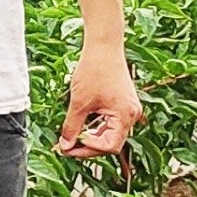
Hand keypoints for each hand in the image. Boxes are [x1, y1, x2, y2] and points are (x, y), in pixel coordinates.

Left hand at [59, 43, 144, 157]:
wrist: (104, 46)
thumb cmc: (95, 69)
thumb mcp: (79, 102)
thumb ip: (72, 127)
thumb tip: (65, 146)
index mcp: (125, 116)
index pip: (109, 147)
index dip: (88, 150)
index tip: (69, 147)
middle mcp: (131, 115)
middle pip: (111, 143)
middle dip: (89, 146)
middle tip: (67, 146)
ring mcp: (129, 110)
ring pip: (111, 135)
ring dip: (92, 138)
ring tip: (73, 137)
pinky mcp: (124, 104)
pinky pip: (112, 124)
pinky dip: (97, 128)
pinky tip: (83, 127)